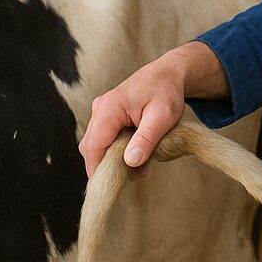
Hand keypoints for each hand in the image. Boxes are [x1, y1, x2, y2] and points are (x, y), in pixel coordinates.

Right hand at [79, 41, 228, 176]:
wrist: (168, 74)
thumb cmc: (167, 92)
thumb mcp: (163, 117)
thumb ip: (146, 139)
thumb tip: (131, 162)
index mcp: (109, 109)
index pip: (93, 146)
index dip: (98, 169)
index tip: (110, 187)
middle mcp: (100, 109)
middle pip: (92, 147)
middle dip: (110, 166)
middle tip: (137, 175)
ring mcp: (102, 112)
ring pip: (99, 144)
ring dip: (116, 158)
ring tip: (143, 165)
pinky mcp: (107, 116)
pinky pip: (106, 138)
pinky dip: (119, 149)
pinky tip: (139, 152)